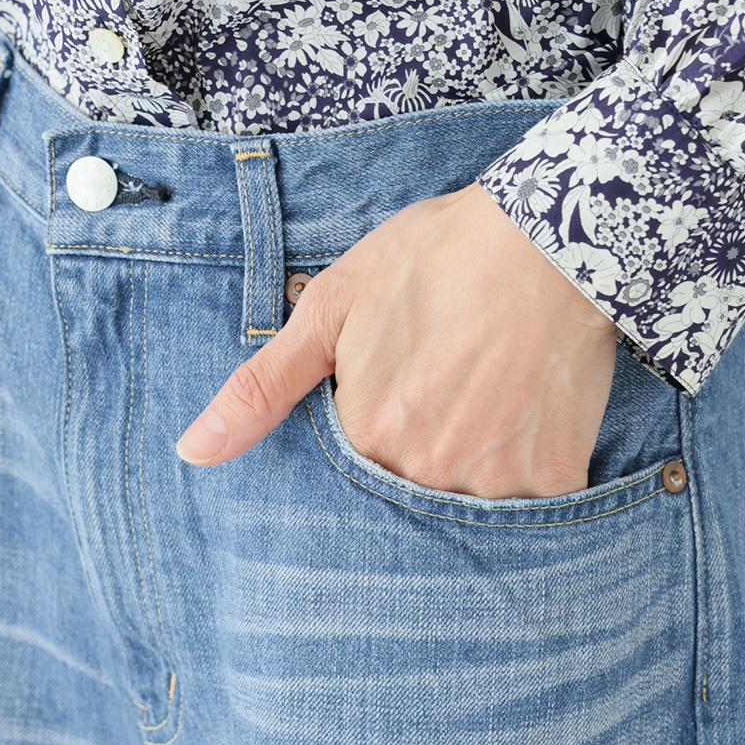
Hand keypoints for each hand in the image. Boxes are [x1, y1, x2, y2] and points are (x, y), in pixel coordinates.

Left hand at [175, 180, 617, 498]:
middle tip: (442, 403)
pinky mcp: (553, 478)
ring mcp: (491, 483)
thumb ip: (262, 389)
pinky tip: (524, 423)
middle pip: (407, 500)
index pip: (348, 482)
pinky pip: (530, 509)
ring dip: (469, 475)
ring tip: (483, 409)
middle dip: (416, 466)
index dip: (368, 444)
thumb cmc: (433, 259)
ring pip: (466, 509)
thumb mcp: (331, 309)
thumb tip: (192, 454)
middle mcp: (421, 475)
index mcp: (363, 439)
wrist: (550, 236)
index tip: (393, 405)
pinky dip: (525, 478)